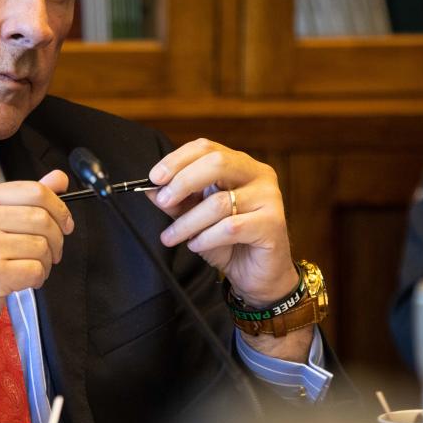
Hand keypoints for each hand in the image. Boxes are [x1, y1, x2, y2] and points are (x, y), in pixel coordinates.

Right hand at [0, 169, 72, 387]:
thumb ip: (27, 198)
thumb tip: (60, 178)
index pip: (35, 190)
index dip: (59, 207)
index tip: (65, 223)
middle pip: (42, 218)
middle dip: (57, 239)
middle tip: (51, 252)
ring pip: (42, 245)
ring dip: (46, 262)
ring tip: (29, 268)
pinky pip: (36, 269)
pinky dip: (38, 278)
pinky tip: (23, 281)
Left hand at [148, 139, 296, 306]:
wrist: (257, 274)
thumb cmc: (229, 242)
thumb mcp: (196, 218)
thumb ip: (177, 201)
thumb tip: (149, 189)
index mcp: (240, 165)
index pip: (206, 148)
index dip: (177, 160)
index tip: (154, 178)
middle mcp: (258, 175)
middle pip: (217, 163)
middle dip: (183, 182)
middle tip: (162, 201)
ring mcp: (269, 197)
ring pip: (219, 202)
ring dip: (187, 222)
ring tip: (172, 236)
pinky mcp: (272, 224)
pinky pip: (230, 227)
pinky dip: (206, 238)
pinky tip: (196, 245)